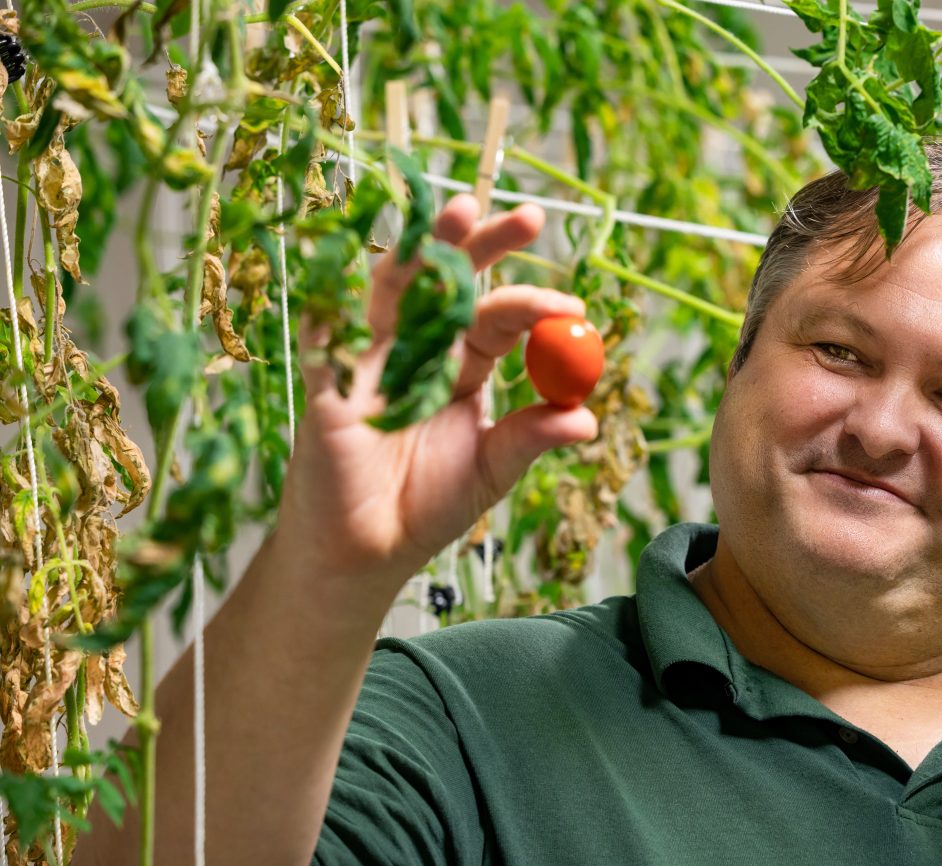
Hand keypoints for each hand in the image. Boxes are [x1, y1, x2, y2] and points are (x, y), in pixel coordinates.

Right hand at [275, 193, 595, 586]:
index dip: (534, 305)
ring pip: (397, 291)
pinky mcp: (329, 387)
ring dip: (425, 251)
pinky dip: (346, 312)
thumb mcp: (491, 470)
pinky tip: (370, 275)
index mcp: (463, 367)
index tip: (573, 307)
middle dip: (486, 245)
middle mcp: (418, 351)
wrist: (365, 552)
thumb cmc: (427, 508)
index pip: (500, 319)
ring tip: (460, 211)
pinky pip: (333, 344)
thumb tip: (587, 419)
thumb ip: (531, 439)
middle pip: (451, 282)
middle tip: (531, 217)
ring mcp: (371, 360)